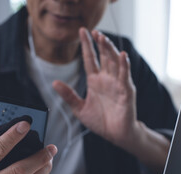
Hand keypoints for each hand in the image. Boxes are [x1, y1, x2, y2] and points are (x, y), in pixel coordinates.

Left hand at [53, 27, 137, 149]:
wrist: (115, 135)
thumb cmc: (100, 121)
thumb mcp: (79, 108)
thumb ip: (68, 95)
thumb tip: (54, 83)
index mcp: (95, 81)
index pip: (90, 59)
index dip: (87, 45)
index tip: (82, 31)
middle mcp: (106, 79)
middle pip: (103, 57)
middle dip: (100, 43)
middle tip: (95, 31)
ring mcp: (117, 84)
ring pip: (114, 62)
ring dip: (110, 50)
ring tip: (103, 39)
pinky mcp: (126, 92)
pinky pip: (125, 76)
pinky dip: (124, 66)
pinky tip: (121, 55)